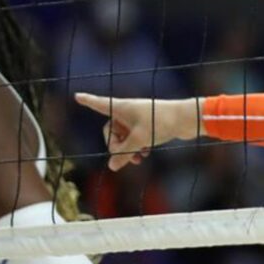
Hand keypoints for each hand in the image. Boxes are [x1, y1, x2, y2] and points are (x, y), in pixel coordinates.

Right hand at [75, 93, 200, 170]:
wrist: (187, 119)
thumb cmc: (160, 122)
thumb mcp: (139, 140)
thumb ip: (123, 154)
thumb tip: (112, 167)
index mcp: (120, 107)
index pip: (99, 104)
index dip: (88, 101)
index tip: (77, 96)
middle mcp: (127, 111)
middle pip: (110, 131)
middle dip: (116, 146)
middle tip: (127, 155)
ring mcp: (137, 119)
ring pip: (123, 138)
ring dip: (128, 150)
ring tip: (138, 158)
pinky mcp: (147, 126)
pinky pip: (134, 140)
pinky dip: (136, 148)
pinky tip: (144, 156)